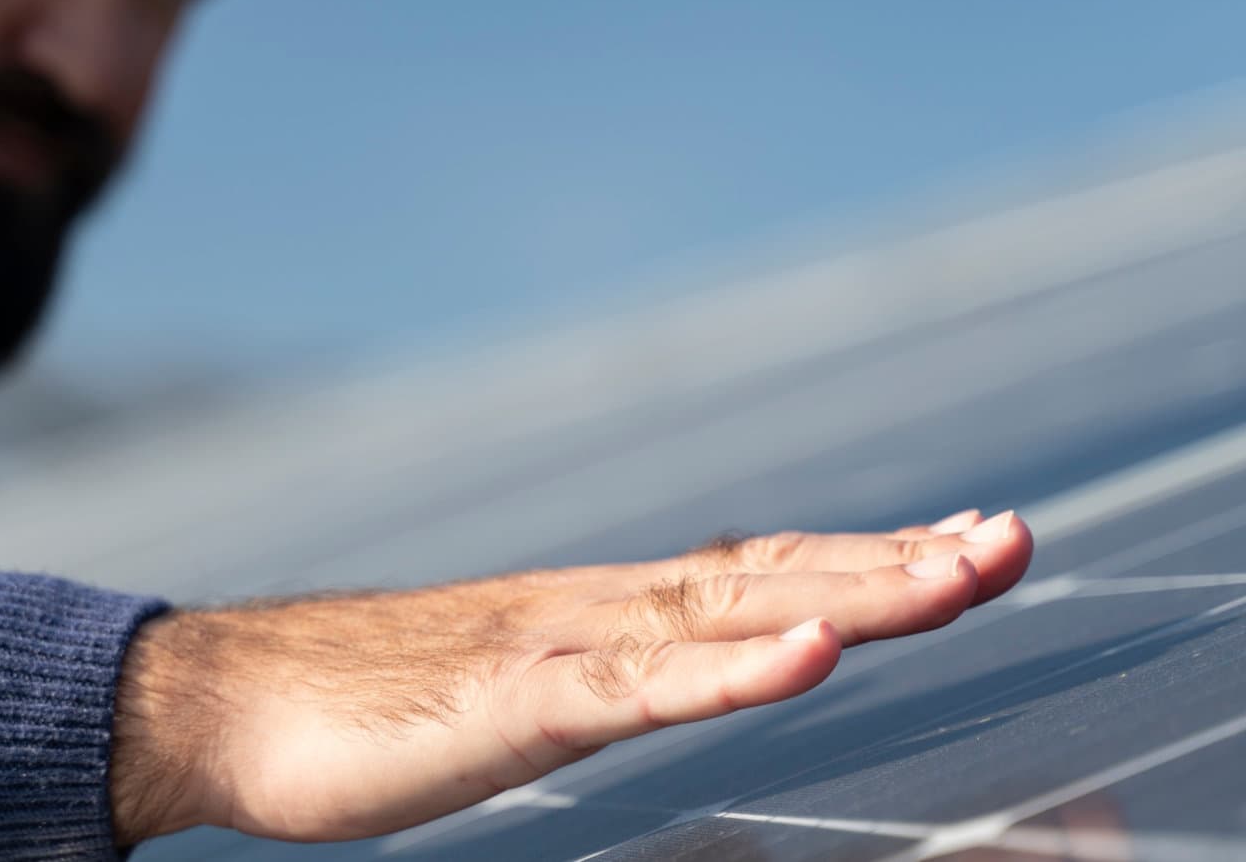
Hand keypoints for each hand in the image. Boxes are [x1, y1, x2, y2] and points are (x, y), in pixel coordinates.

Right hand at [107, 508, 1033, 844]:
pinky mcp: (514, 700)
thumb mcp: (526, 683)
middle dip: (905, 563)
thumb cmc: (373, 704)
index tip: (974, 542)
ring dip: (853, 594)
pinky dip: (728, 668)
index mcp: (614, 612)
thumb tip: (697, 662)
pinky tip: (804, 658)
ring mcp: (563, 647)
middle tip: (1015, 540)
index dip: (876, 556)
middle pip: (780, 576)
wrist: (230, 703)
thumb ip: (611, 670)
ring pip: (732, 614)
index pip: (772, 571)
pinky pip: (636, 685)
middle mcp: (606, 608)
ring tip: (959, 575)